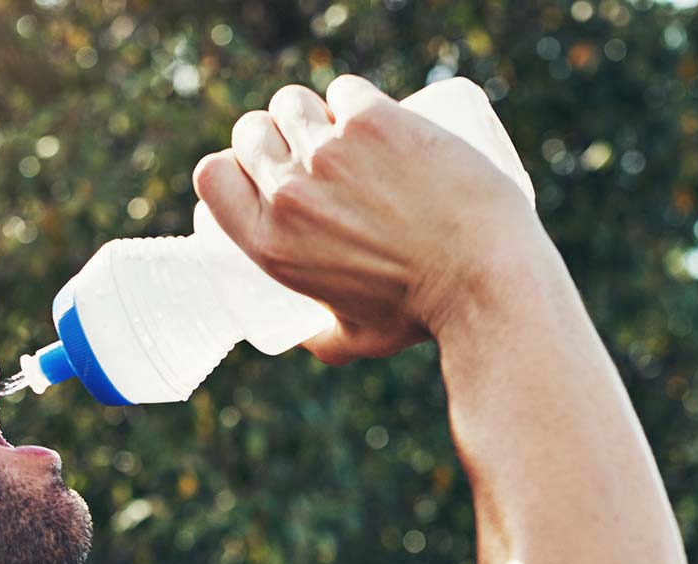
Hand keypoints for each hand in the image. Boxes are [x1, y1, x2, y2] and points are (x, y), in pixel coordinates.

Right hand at [192, 74, 546, 364]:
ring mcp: (329, 152)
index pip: (211, 176)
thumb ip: (322, 341)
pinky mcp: (374, 120)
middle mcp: (289, 194)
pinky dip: (356, 98)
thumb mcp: (356, 340)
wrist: (486, 279)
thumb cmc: (424, 315)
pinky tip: (371, 112)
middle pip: (251, 131)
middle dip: (272, 133)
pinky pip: (346, 89)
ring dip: (310, 110)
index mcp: (270, 245)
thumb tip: (305, 339)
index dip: (230, 164)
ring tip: (339, 129)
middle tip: (310, 150)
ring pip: (293, 101)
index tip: (257, 169)